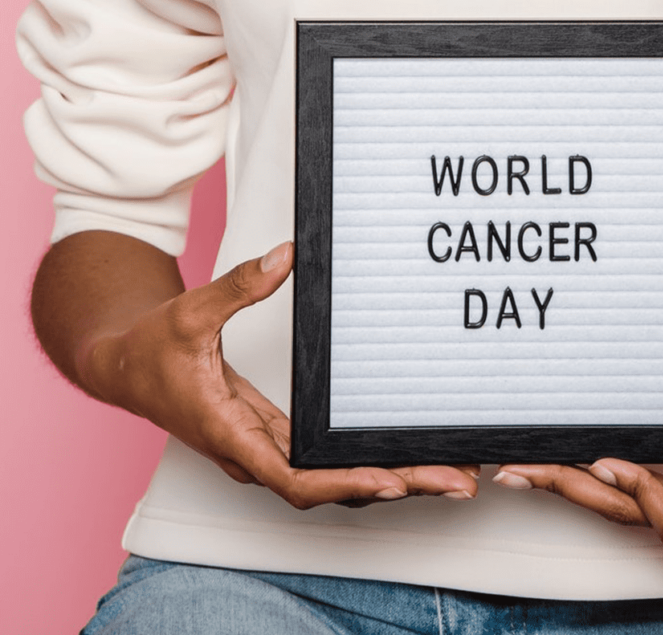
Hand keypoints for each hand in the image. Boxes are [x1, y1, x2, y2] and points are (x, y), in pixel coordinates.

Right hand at [83, 241, 477, 508]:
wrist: (124, 368)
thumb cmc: (150, 350)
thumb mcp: (188, 312)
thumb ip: (236, 287)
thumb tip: (285, 257)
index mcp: (230, 433)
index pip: (294, 477)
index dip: (344, 482)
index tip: (391, 480)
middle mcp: (254, 453)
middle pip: (331, 486)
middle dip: (395, 486)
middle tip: (457, 479)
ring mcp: (267, 448)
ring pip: (334, 479)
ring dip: (392, 479)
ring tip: (452, 472)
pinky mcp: (275, 436)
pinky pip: (328, 461)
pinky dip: (368, 463)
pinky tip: (407, 456)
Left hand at [492, 239, 662, 546]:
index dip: (640, 496)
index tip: (609, 460)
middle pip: (638, 521)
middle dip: (579, 494)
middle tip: (523, 468)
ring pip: (636, 518)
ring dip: (582, 494)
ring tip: (527, 469)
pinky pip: (647, 507)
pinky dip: (606, 490)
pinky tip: (568, 470)